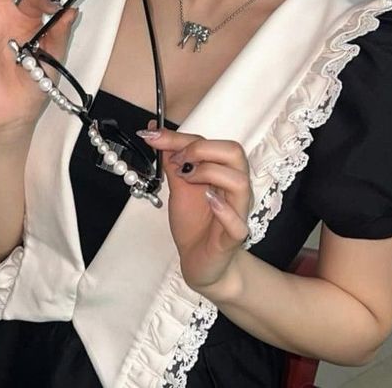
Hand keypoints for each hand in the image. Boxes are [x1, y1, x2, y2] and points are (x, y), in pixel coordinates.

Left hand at [138, 123, 250, 294]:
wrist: (198, 260)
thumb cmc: (194, 222)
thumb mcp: (179, 186)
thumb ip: (172, 160)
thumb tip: (154, 131)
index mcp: (222, 170)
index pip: (210, 142)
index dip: (180, 137)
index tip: (153, 135)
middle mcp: (234, 187)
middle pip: (234, 152)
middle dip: (201, 149)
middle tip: (178, 161)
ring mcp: (237, 212)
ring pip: (239, 181)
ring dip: (210, 173)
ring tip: (187, 180)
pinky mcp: (234, 238)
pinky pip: (238, 223)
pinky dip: (224, 211)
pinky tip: (210, 202)